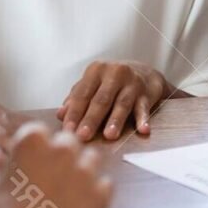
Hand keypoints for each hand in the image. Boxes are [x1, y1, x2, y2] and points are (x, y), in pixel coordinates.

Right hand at [0, 123, 111, 207]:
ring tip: (68, 188)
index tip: (29, 161)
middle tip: (50, 176)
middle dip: (61, 154)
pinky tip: (82, 202)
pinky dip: (96, 191)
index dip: (34, 147)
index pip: (38, 132)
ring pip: (91, 158)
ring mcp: (84, 169)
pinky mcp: (100, 193)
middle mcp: (62, 148)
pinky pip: (104, 184)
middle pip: (68, 141)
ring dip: (82, 168)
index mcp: (33, 140)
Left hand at [57, 61, 171, 140]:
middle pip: (101, 99)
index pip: (82, 94)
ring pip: (122, 103)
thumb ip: (77, 98)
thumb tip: (60, 115)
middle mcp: (114, 73)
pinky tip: (143, 130)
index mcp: (96, 71)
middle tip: (83, 136)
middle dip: (91, 119)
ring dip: (115, 120)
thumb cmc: (111, 83)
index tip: (68, 130)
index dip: (74, 112)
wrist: (144, 73)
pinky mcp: (146, 93)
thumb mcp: (93, 85)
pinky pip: (144, 108)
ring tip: (109, 135)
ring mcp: (132, 82)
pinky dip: (143, 119)